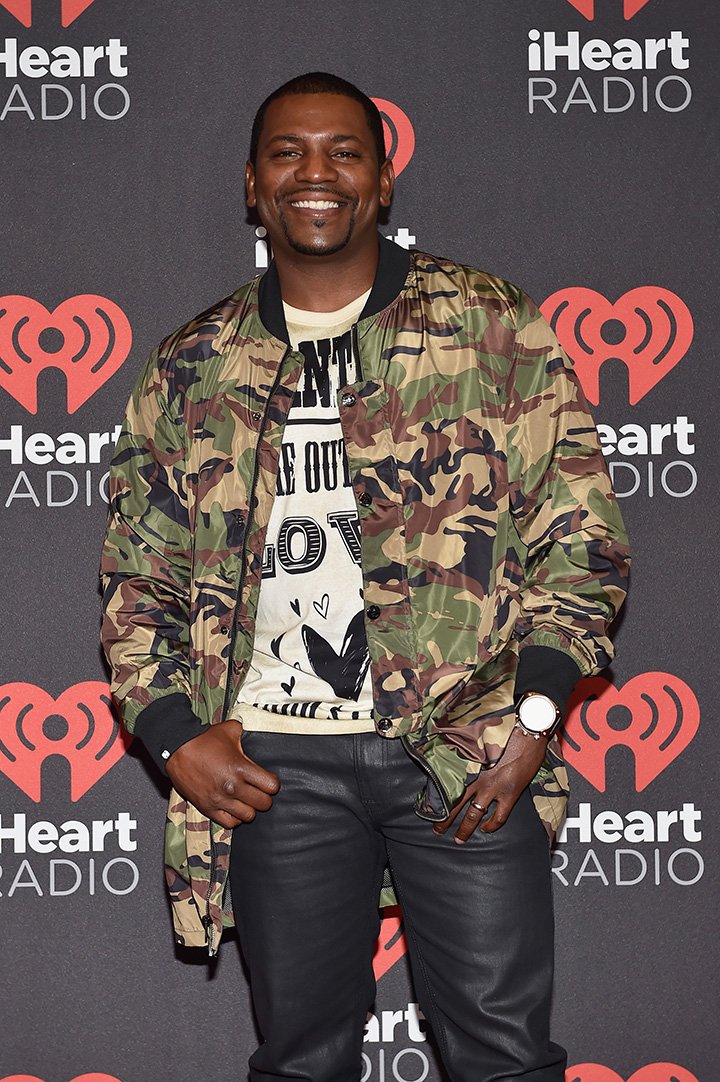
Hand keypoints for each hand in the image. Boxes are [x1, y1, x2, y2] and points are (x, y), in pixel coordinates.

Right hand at [166, 719, 279, 828]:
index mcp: (240, 768)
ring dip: (250, 808)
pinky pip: (229, 823)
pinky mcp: (207, 808)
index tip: (268, 780)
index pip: (271, 786)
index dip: (272, 783)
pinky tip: (234, 808)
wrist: (177, 749)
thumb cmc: (204, 739)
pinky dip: (235, 818)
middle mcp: (232, 787)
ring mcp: (219, 800)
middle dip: (264, 797)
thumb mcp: (230, 729)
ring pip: (248, 816)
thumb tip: (257, 732)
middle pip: (263, 804)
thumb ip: (247, 732)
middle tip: (259, 790)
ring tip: (246, 799)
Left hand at [432, 726, 547, 843]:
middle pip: (455, 803)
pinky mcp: (509, 794)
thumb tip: (464, 763)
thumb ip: (473, 758)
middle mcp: (478, 779)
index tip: (428, 806)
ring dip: (464, 829)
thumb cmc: (506, 734)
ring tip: (458, 839)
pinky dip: (491, 826)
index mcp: (470, 766)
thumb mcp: (483, 745)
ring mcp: (493, 788)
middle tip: (437, 830)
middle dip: (445, 819)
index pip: (448, 785)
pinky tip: (486, 829)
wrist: (527, 735)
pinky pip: (498, 817)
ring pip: (473, 814)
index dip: (437, 797)